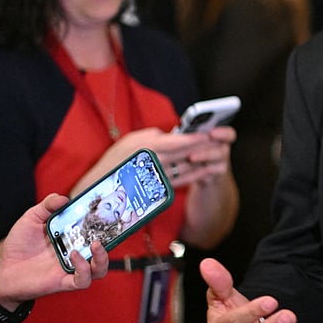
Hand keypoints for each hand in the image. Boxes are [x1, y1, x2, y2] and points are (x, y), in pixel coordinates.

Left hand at [0, 193, 109, 306]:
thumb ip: (47, 206)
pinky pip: (83, 279)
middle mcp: (76, 252)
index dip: (106, 220)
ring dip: (102, 257)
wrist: (3, 270)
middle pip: (104, 248)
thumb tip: (65, 198)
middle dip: (112, 239)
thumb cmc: (19, 245)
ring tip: (95, 244)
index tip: (110, 207)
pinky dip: (83, 268)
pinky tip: (74, 255)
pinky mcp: (64, 282)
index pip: (95, 228)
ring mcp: (72, 268)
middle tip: (110, 226)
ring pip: (99, 269)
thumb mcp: (31, 218)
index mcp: (72, 236)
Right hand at [69, 126, 236, 195]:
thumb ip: (152, 135)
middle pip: (186, 153)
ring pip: (187, 167)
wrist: (100, 190)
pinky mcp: (159, 190)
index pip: (178, 141)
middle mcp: (155, 162)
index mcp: (147, 146)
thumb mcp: (130, 141)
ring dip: (204, 162)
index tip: (211, 132)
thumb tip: (170, 133)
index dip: (197, 137)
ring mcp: (158, 177)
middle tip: (222, 141)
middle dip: (205, 147)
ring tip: (219, 156)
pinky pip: (182, 180)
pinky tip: (207, 171)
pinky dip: (196, 175)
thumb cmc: (114, 162)